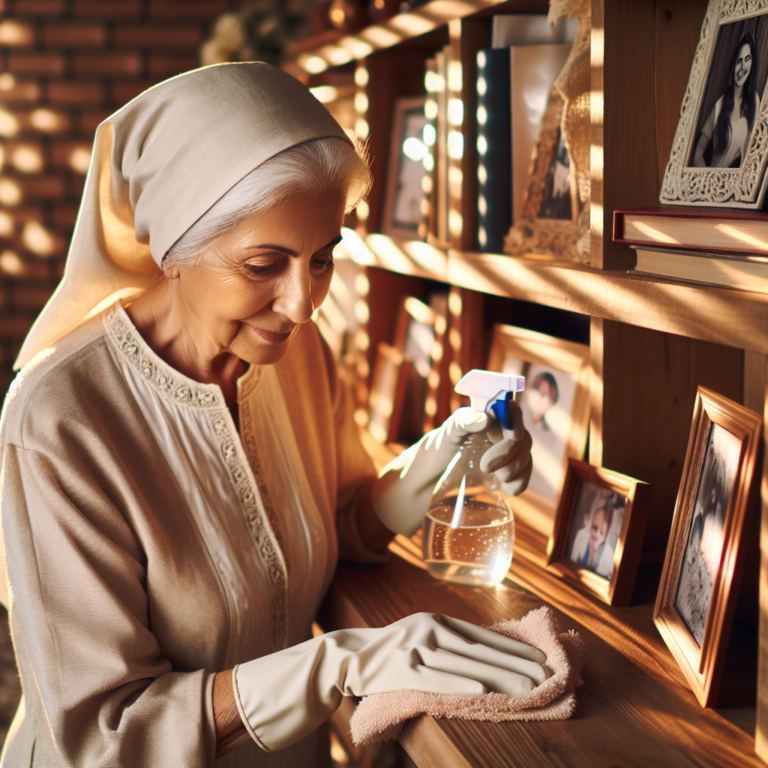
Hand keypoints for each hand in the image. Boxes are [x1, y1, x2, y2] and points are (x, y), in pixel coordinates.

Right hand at [234, 612, 549, 751]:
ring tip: (531, 686)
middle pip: (483, 646)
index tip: (543, 658)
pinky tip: (485, 688)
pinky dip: (463, 680)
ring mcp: (415, 646)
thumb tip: (488, 658)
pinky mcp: (401, 667)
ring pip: (467, 660)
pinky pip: (438, 676)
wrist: (341, 658)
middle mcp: (429, 627)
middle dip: (518, 661)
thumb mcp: (420, 641)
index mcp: (436, 621)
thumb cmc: (387, 656)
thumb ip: (449, 645)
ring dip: (501, 673)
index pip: (485, 635)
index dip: (514, 646)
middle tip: (550, 674)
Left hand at [371, 406, 532, 535]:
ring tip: (497, 477)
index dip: (515, 421)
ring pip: (525, 457)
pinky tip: (508, 489)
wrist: (425, 486)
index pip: (512, 413)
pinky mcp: (503, 477)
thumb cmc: (432, 453)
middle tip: (486, 465)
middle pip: (522, 438)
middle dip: (510, 452)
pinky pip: (523, 477)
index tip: (510, 435)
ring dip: (517, 467)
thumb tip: (486, 418)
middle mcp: (498, 436)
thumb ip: (462, 423)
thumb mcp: (445, 435)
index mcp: (486, 419)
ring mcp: (503, 457)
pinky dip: (520, 483)